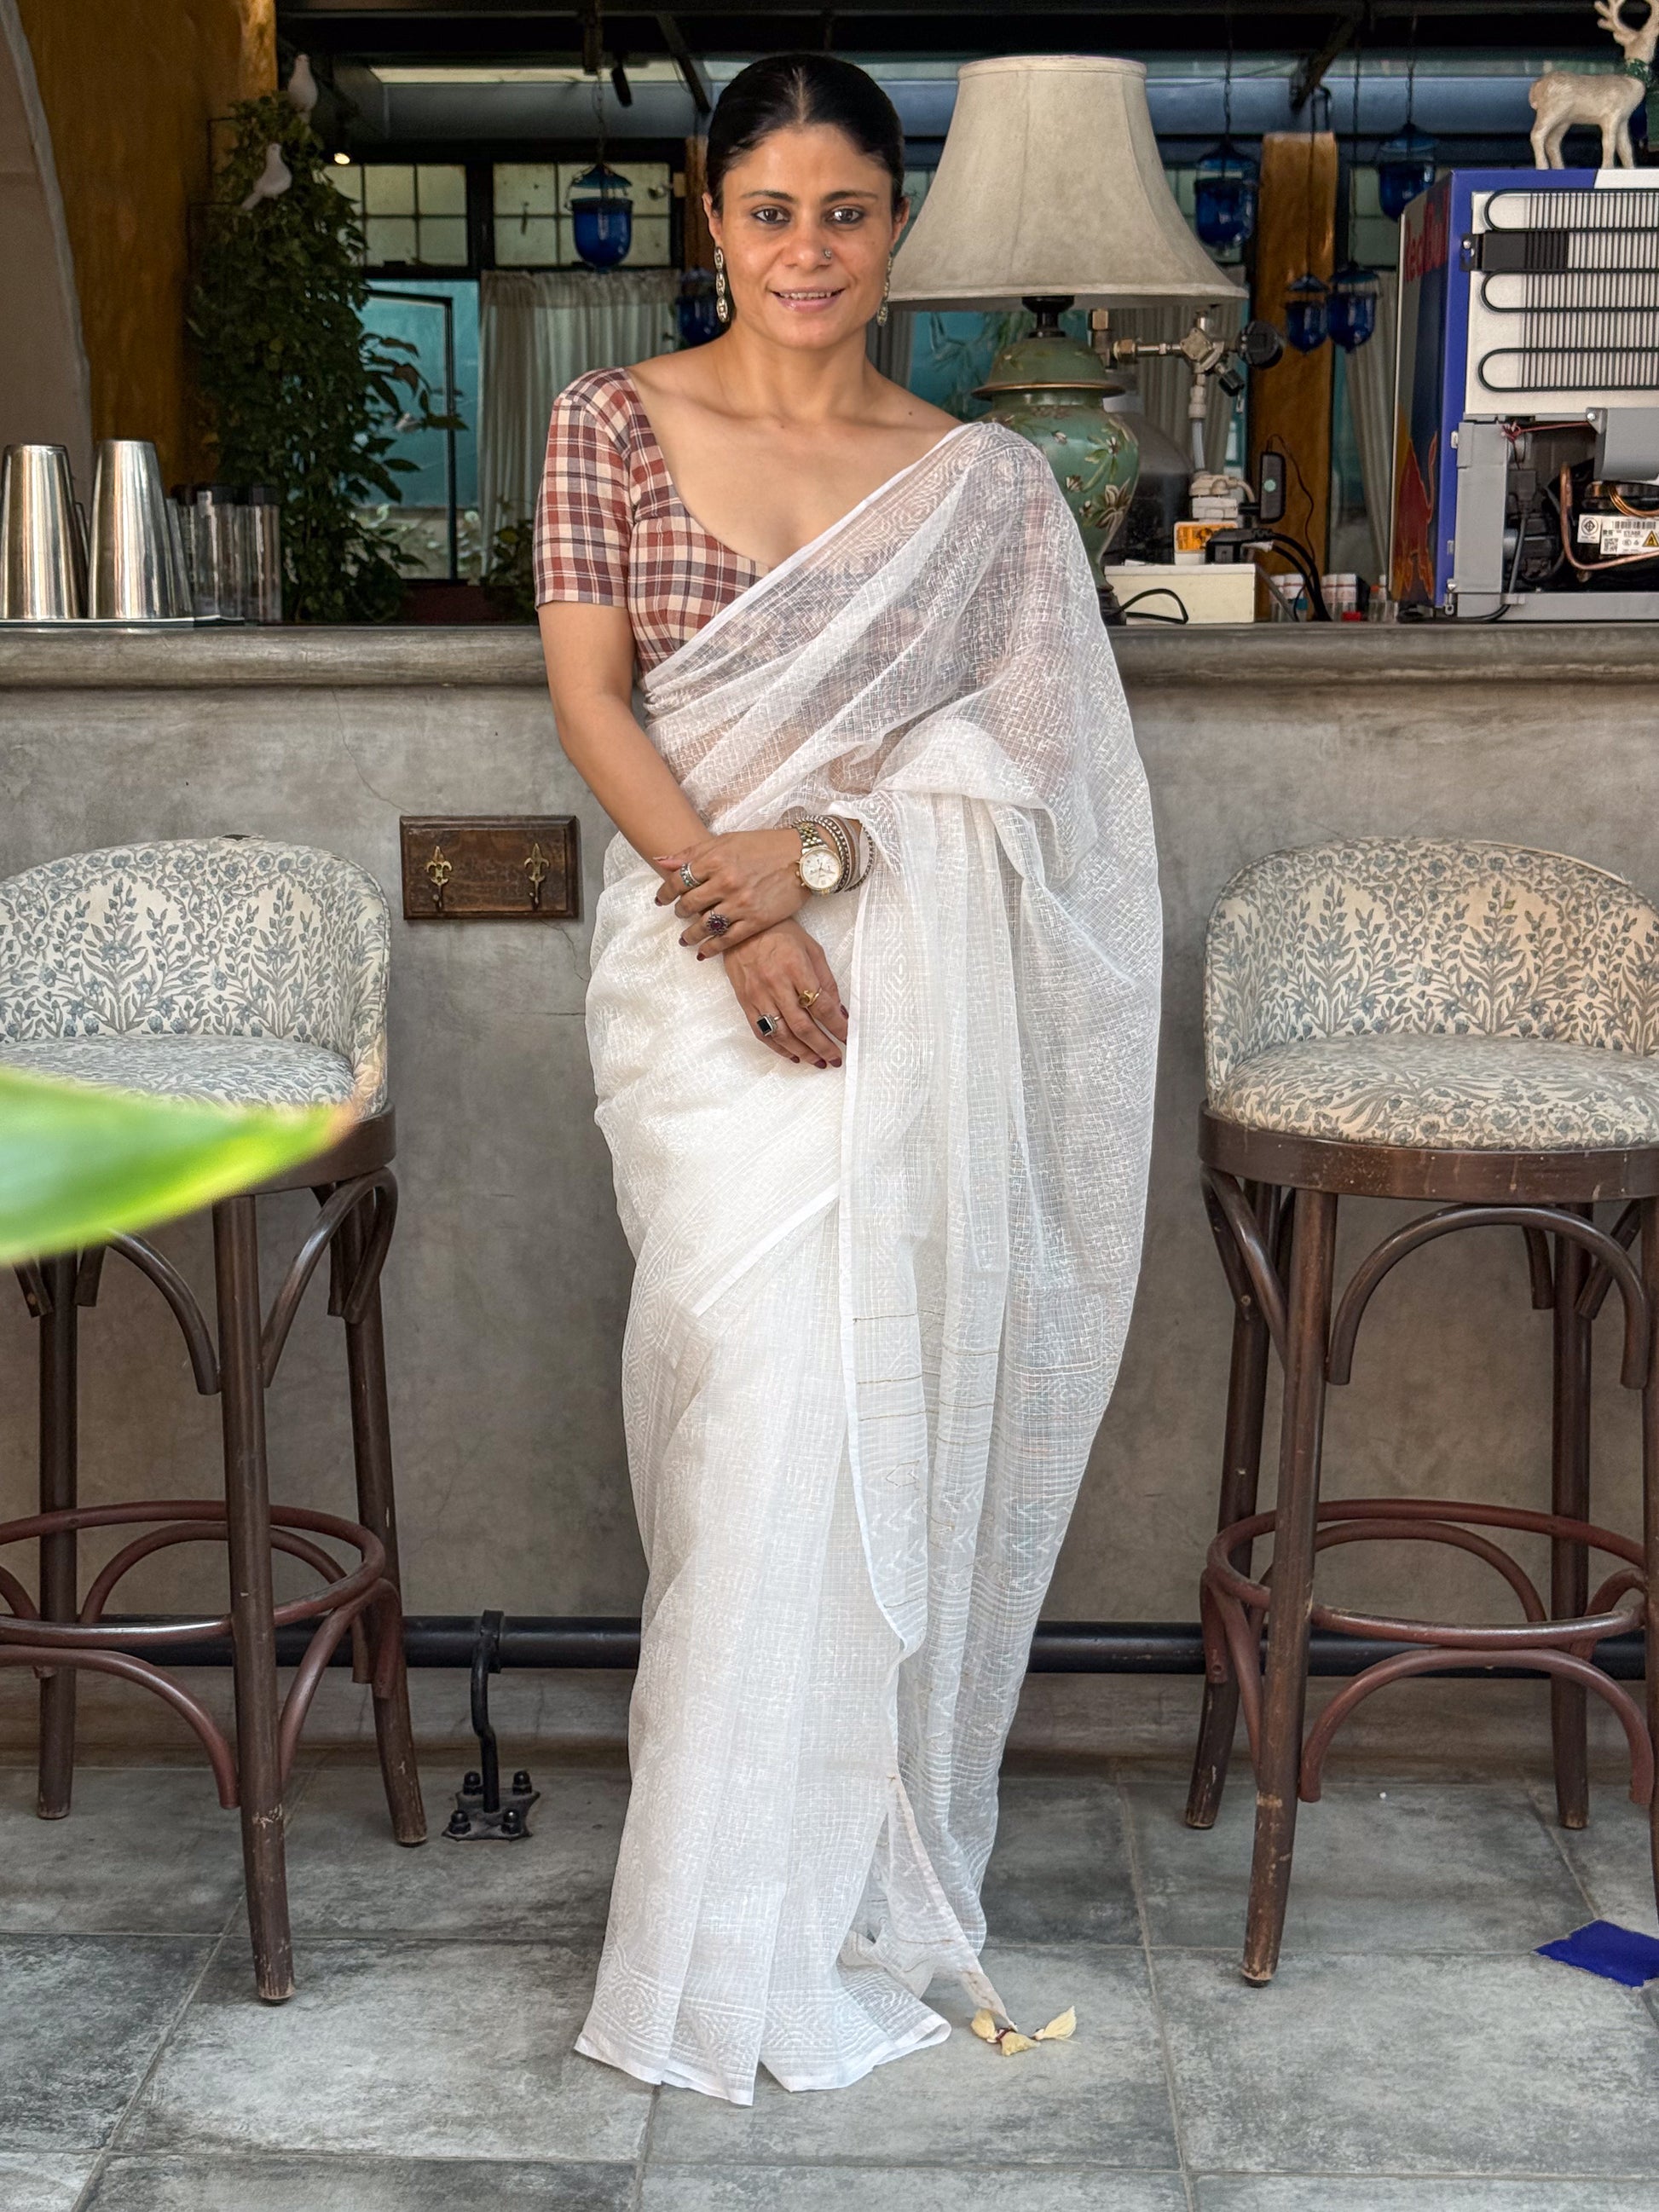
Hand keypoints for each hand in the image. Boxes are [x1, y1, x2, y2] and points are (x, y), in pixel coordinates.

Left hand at [652, 829, 807, 952]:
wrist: (804, 857)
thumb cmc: (765, 846)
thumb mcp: (727, 840)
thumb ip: (693, 852)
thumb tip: (661, 861)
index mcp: (715, 859)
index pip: (679, 881)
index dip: (665, 893)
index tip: (661, 899)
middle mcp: (725, 882)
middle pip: (689, 905)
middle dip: (679, 912)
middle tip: (679, 915)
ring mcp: (741, 903)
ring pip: (705, 926)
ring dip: (691, 935)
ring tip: (686, 939)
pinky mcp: (756, 920)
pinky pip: (727, 939)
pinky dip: (712, 948)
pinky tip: (704, 952)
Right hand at [719, 919, 848, 1068]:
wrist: (741, 929)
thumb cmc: (781, 934)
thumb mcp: (812, 950)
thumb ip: (826, 981)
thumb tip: (839, 1011)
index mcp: (796, 968)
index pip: (821, 1006)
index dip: (837, 1025)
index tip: (848, 1036)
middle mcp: (776, 985)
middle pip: (802, 1025)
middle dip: (822, 1046)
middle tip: (836, 1058)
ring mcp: (758, 996)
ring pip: (782, 1034)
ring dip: (803, 1052)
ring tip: (818, 1061)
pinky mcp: (745, 1003)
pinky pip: (762, 1033)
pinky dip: (779, 1048)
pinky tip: (794, 1055)